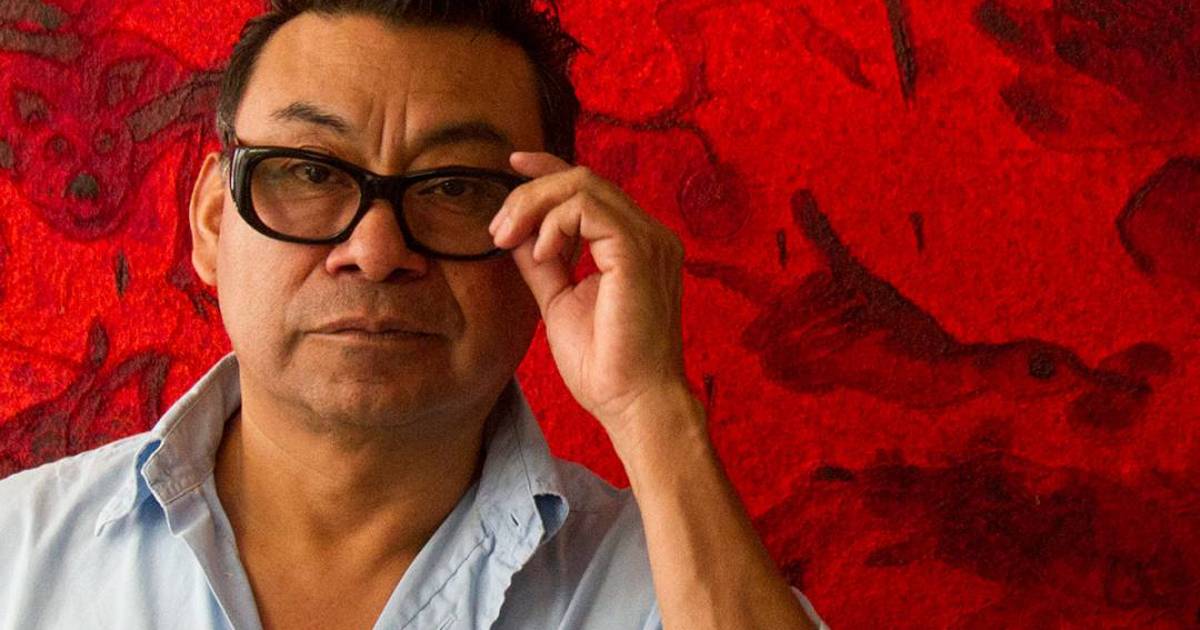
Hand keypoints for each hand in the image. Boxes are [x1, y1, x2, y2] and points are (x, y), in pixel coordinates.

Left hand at [490, 152, 692, 439]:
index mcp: (634, 245)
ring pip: (582, 184)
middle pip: (582, 179)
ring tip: (508, 238)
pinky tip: (539, 253)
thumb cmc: (605, 364)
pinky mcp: (637, 251)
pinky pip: (586, 208)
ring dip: (533, 205)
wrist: (632, 402)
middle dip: (529, 194)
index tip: (510, 166)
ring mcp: (648, 240)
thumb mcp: (560, 302)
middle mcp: (648, 235)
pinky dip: (552, 223)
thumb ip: (543, 264)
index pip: (590, 189)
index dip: (548, 169)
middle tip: (497, 229)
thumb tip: (516, 236)